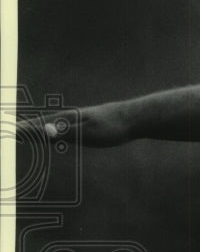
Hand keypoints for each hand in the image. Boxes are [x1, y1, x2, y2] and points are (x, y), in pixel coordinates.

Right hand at [17, 102, 132, 147]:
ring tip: (26, 132)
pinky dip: (54, 131)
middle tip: (11, 131)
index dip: (24, 130)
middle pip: (43, 124)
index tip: (10, 132)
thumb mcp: (87, 132)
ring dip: (38, 129)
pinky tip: (57, 133)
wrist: (136, 118)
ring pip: (54, 125)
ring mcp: (80, 120)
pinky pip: (65, 129)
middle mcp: (71, 118)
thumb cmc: (113, 127)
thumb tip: (43, 131)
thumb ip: (65, 132)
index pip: (39, 126)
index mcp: (68, 120)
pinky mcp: (89, 125)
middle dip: (27, 128)